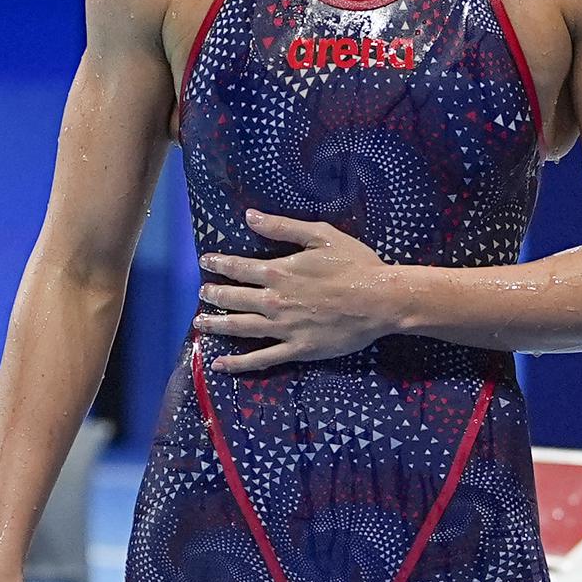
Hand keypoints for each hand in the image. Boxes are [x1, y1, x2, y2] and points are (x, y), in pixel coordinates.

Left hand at [196, 209, 398, 371]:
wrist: (380, 300)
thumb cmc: (355, 264)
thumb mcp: (321, 235)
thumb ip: (283, 227)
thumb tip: (250, 216)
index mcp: (279, 272)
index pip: (239, 267)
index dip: (219, 264)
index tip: (205, 262)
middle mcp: (274, 301)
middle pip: (234, 298)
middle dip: (214, 295)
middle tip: (202, 294)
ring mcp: (283, 328)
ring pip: (240, 327)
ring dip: (217, 325)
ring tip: (201, 323)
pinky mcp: (297, 349)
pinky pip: (261, 359)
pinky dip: (238, 363)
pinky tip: (220, 364)